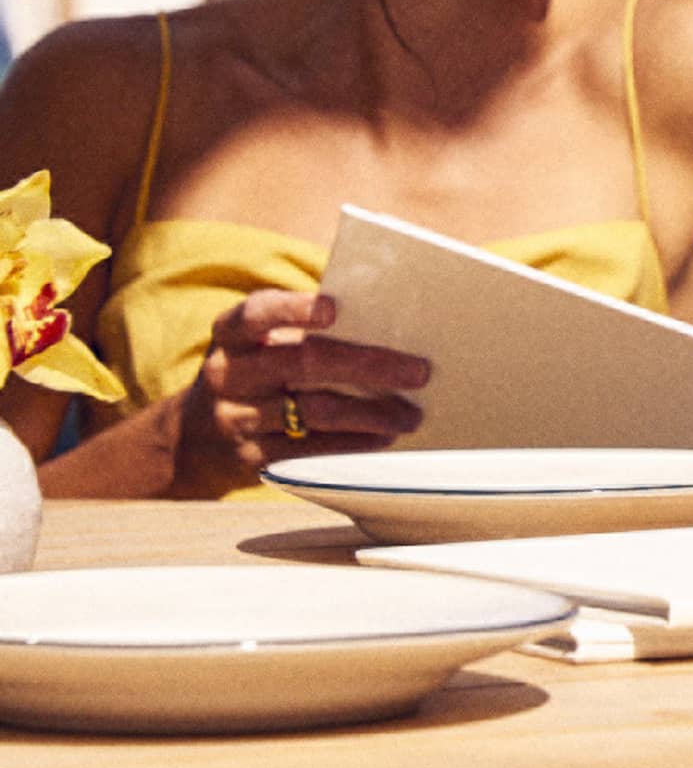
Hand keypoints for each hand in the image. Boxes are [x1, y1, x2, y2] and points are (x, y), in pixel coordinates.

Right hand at [180, 290, 430, 479]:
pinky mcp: (251, 458)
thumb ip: (303, 332)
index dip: (293, 310)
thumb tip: (388, 323)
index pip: (256, 314)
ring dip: (372, 413)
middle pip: (302, 363)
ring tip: (411, 414)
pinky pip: (311, 450)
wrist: (198, 436)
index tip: (334, 309)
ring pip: (314, 412)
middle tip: (419, 371)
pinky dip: (353, 443)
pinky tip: (383, 437)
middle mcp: (228, 373)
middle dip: (368, 366)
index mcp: (231, 334)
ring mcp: (236, 419)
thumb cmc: (256, 373)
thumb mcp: (261, 345)